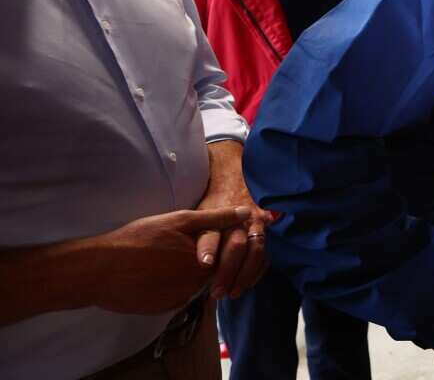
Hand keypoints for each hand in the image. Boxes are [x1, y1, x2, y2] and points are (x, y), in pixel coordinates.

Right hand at [91, 206, 250, 314]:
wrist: (98, 269)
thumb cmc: (137, 239)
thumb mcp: (178, 221)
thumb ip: (216, 218)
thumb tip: (246, 213)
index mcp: (203, 264)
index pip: (228, 258)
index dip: (222, 247)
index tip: (207, 238)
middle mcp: (195, 286)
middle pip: (212, 273)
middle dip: (206, 262)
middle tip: (181, 248)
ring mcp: (179, 300)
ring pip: (195, 286)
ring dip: (189, 274)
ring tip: (165, 259)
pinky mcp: (163, 309)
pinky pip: (177, 296)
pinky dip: (172, 286)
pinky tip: (156, 273)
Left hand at [197, 143, 271, 300]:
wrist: (235, 182)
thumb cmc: (210, 205)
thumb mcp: (195, 212)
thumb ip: (189, 231)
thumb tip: (167, 255)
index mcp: (217, 215)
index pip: (212, 234)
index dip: (209, 248)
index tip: (204, 264)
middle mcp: (239, 219)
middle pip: (236, 245)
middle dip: (227, 270)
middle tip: (217, 292)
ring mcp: (256, 225)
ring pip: (255, 251)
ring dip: (244, 275)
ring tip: (233, 293)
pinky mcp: (266, 233)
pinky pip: (266, 255)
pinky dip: (257, 272)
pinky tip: (246, 285)